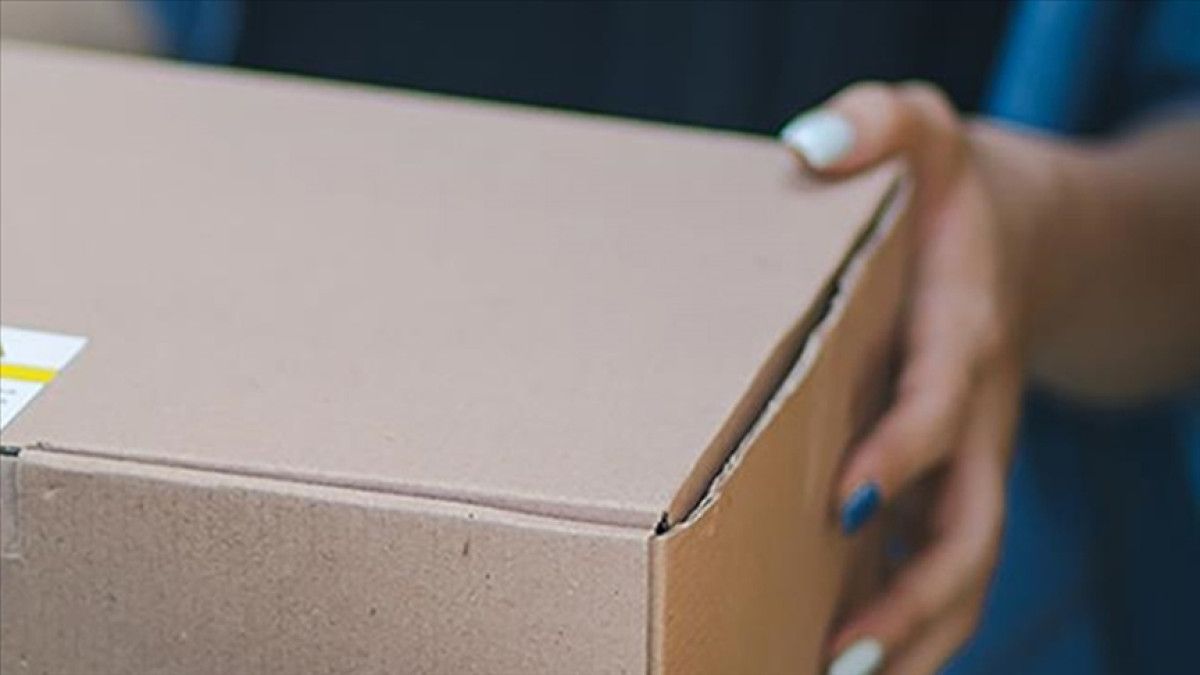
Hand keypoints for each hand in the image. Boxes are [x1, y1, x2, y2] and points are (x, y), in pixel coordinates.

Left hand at [781, 82, 1048, 673]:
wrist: (1023, 235)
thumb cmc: (949, 192)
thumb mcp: (923, 130)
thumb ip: (878, 122)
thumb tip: (807, 145)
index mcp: (963, 331)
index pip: (939, 405)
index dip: (903, 452)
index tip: (847, 500)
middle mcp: (973, 410)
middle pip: (969, 525)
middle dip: (914, 597)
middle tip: (840, 655)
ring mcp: (968, 455)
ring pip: (961, 564)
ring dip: (912, 633)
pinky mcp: (950, 474)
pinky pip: (940, 557)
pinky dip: (904, 612)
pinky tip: (846, 650)